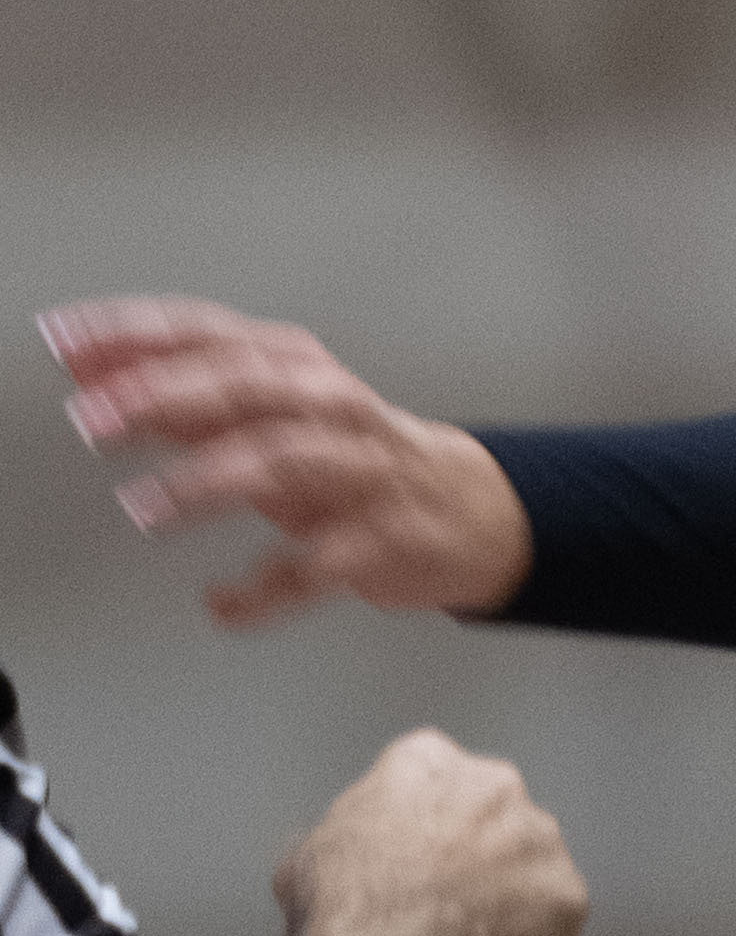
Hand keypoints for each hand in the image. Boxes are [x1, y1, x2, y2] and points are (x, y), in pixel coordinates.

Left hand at [43, 300, 532, 629]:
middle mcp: (330, 407)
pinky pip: (320, 565)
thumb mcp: (273, 415)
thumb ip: (189, 400)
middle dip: (167, 395)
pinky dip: (267, 587)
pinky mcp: (381, 538)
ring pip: (287, 459)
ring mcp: (360, 470)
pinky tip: (222, 603)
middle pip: (248, 385)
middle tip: (94, 418)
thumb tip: (100, 383)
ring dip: (210, 479)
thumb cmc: (354, 453)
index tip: (67, 340)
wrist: (468, 505)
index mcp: (297, 367)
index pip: (209, 332)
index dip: (135, 334)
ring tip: (143, 510)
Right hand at [281, 727, 587, 935]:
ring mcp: (540, 838)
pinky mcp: (567, 898)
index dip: (409, 847)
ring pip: (517, 888)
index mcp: (425, 762)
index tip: (394, 887)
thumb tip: (339, 869)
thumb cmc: (336, 914)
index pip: (425, 793)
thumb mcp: (304, 860)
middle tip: (422, 933)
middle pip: (482, 834)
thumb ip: (343, 845)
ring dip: (491, 926)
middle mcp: (495, 784)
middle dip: (460, 879)